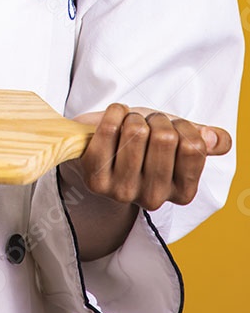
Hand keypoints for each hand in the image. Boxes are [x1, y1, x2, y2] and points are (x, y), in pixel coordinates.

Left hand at [65, 102, 231, 210]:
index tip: (170, 129)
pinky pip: (109, 129)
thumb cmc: (143, 142)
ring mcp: (123, 192)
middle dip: (155, 120)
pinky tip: (113, 120)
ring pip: (136, 130)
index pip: (193, 146)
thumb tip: (216, 138)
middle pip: (164, 137)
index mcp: (182, 192)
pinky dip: (113, 113)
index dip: (180, 126)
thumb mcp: (176, 138)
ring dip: (132, 117)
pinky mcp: (96, 179)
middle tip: (146, 126)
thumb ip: (202, 140)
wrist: (101, 147)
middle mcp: (154, 198)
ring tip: (128, 127)